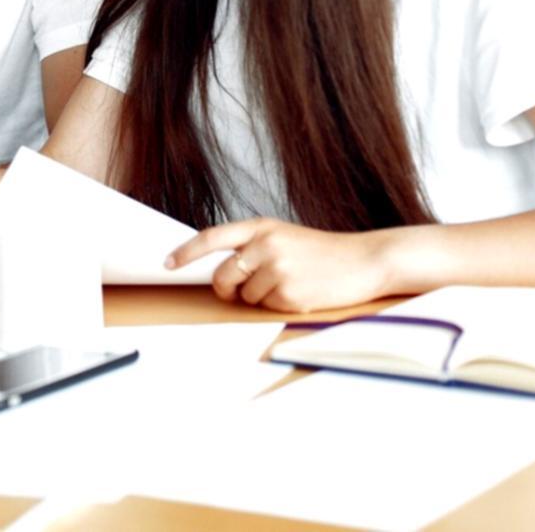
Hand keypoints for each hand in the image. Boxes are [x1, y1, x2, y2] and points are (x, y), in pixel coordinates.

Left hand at [166, 217, 391, 312]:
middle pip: (222, 276)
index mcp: (261, 227)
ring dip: (260, 297)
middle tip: (242, 290)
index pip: (212, 238)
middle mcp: (265, 245)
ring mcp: (277, 269)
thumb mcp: (284, 237)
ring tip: (290, 283)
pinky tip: (301, 292)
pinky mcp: (289, 293)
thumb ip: (253, 247)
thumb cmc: (323, 252)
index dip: (186, 252)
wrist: (365, 261)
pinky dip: (279, 305)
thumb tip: (221, 269)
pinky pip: (267, 307)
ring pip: (245, 296)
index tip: (168, 263)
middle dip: (226, 289)